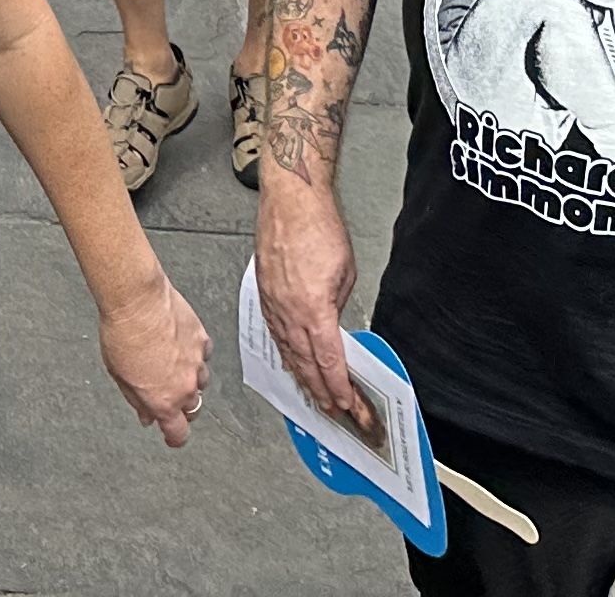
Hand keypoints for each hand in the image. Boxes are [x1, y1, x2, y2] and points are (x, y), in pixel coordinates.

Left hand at [100, 271, 209, 447]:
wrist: (137, 300)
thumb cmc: (122, 334)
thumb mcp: (119, 375)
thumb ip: (136, 399)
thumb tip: (145, 414)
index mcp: (164, 401)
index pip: (178, 433)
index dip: (175, 437)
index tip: (172, 436)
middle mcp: (185, 386)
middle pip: (193, 409)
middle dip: (181, 406)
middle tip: (167, 395)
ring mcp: (197, 363)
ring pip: (202, 382)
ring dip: (190, 380)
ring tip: (171, 365)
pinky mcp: (202, 340)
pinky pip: (203, 354)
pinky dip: (194, 354)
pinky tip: (180, 344)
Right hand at [255, 180, 380, 446]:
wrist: (290, 200)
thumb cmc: (319, 226)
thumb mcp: (345, 273)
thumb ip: (338, 306)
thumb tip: (335, 326)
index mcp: (313, 309)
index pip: (328, 361)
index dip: (340, 388)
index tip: (350, 407)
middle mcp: (288, 312)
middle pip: (306, 364)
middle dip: (323, 392)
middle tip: (337, 414)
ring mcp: (272, 304)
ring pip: (288, 352)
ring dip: (303, 378)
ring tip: (316, 397)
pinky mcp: (264, 295)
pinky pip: (276, 335)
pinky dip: (286, 355)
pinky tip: (293, 363)